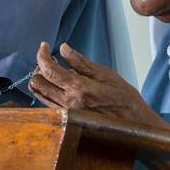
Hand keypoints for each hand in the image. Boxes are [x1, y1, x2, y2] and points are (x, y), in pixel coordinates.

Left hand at [29, 41, 164, 127]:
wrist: (133, 124)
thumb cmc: (123, 99)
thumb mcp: (105, 74)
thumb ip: (81, 62)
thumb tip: (63, 48)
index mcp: (78, 88)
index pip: (48, 70)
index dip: (41, 55)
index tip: (44, 46)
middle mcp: (68, 103)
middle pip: (37, 83)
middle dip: (39, 67)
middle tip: (49, 60)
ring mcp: (66, 113)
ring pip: (39, 95)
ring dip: (41, 80)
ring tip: (54, 71)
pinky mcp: (67, 119)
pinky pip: (47, 104)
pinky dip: (47, 91)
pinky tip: (59, 86)